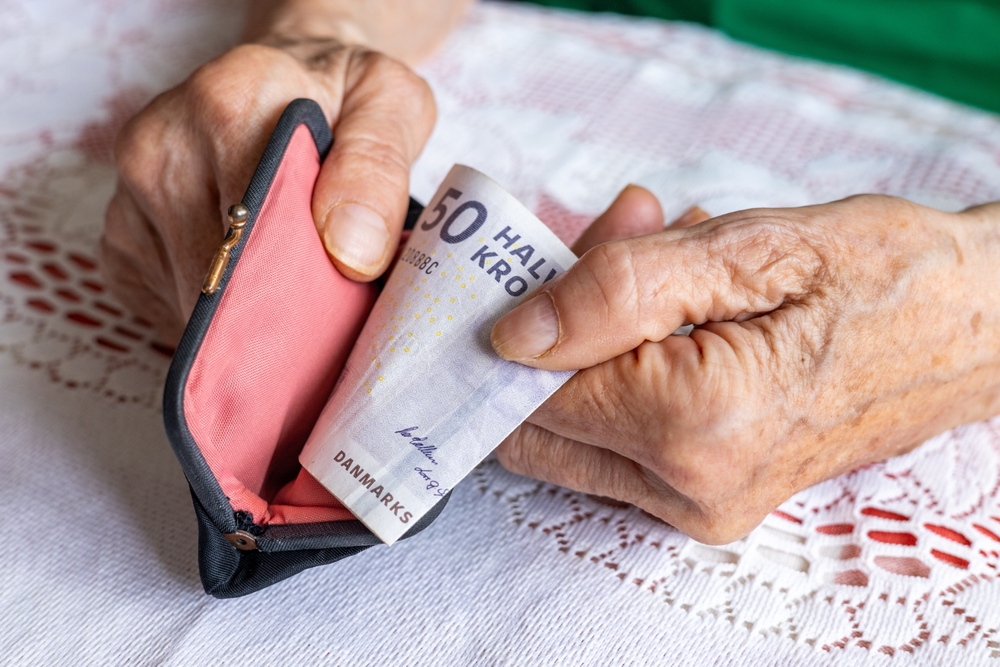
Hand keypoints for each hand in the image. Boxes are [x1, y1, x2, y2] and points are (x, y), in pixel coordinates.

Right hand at [101, 0, 469, 344]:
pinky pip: (167, 307)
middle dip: (274, 316)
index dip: (299, 293)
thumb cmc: (341, 95)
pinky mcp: (121, 236)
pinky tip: (250, 285)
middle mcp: (159, 149)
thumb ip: (378, 168)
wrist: (290, 72)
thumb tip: (351, 252)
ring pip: (190, 304)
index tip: (336, 319)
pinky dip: (214, 315)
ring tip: (294, 292)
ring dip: (244, 321)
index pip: (254, 237)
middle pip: (216, 281)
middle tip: (326, 319)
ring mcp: (129, 195)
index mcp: (224, 107)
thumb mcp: (390, 104)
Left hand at [492, 189, 999, 543]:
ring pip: (571, 433)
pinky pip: (617, 440)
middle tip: (611, 243)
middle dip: (552, 329)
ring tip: (659, 257)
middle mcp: (689, 489)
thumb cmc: (881, 276)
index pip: (532, 391)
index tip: (548, 254)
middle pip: (541, 420)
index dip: (521, 316)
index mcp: (694, 427)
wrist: (974, 327)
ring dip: (588, 345)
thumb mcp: (747, 250)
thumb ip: (616, 291)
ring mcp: (700, 505)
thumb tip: (513, 336)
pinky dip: (621, 370)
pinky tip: (674, 303)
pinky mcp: (708, 498)